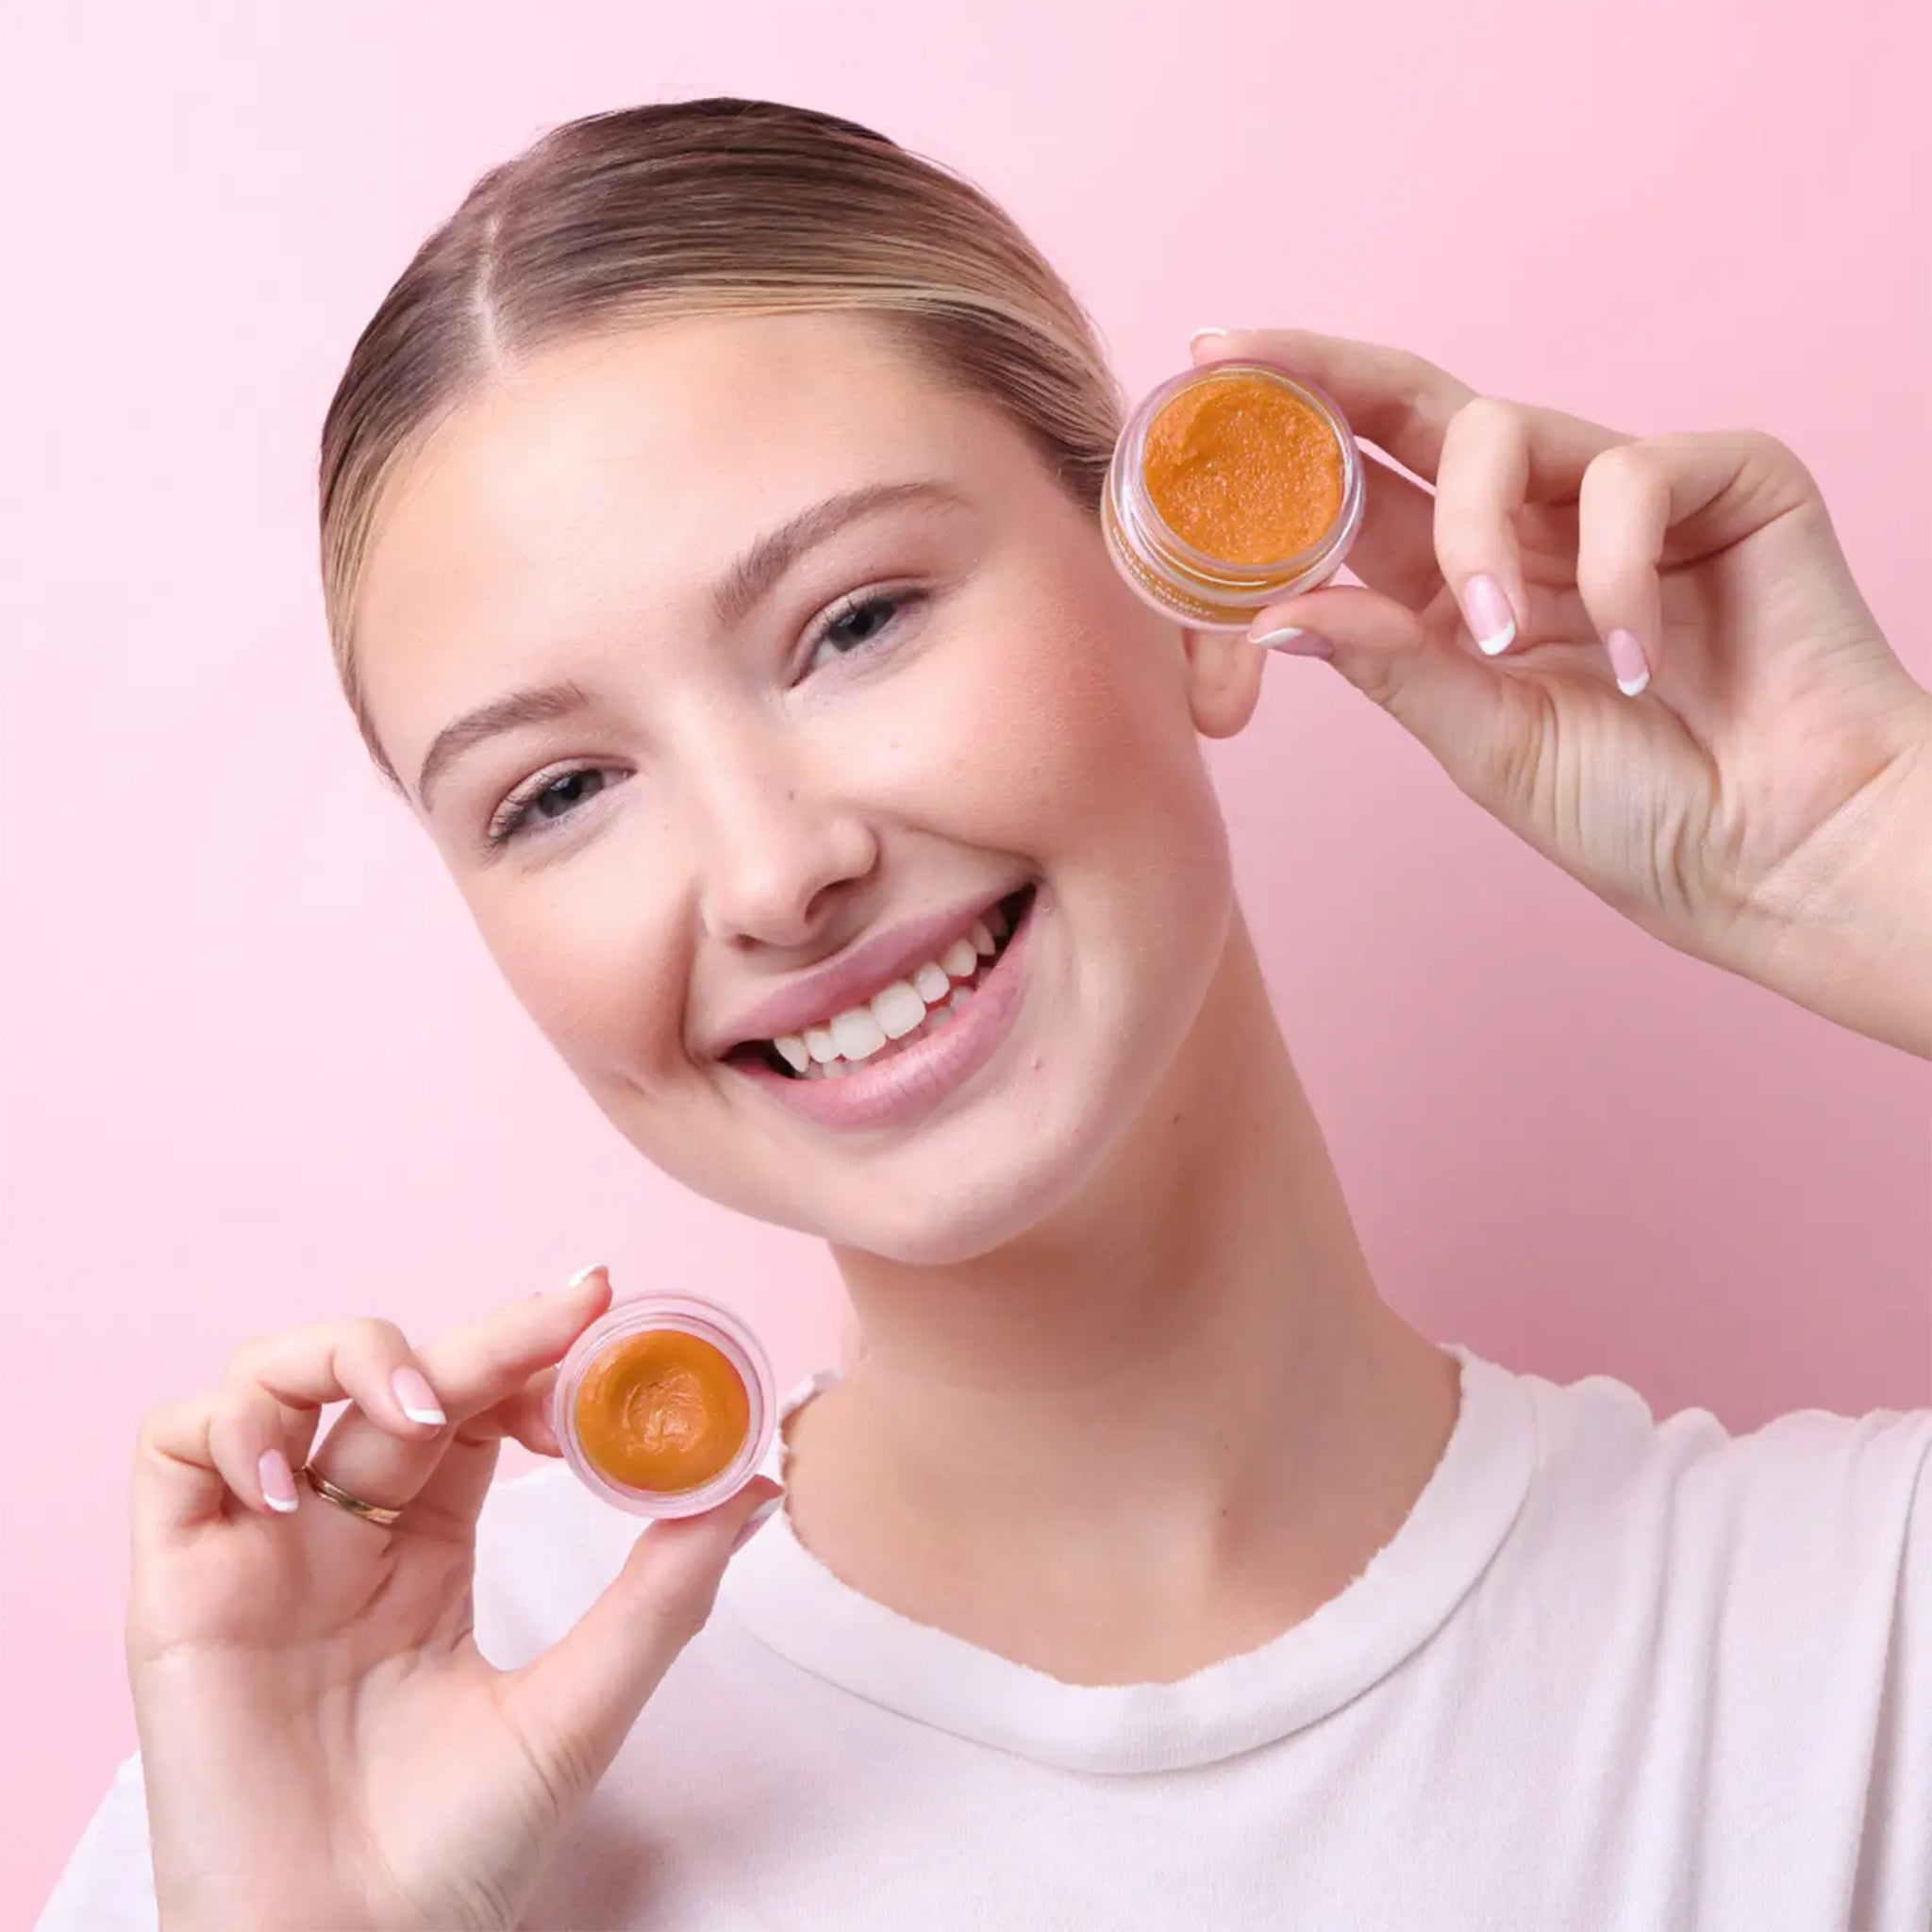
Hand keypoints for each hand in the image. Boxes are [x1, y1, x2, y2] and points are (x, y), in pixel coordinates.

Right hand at [127, 1270, 780, 1931]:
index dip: (532, 1356)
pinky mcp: (178, 1589)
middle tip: (568, 1322)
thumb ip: (663, 1592)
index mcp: (424, 1556)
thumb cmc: (458, 1858)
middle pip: (394, 1378)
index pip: (474, 1410)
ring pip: (271, 1379)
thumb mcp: (582, 1706)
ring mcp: (257, 1554)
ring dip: (348, 1353)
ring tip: (426, 1406)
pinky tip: (291, 1474)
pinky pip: (170, 1451)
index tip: (608, 1323)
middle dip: (483, 1338)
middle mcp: (338, 1537)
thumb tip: (753, 1483)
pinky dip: (227, 1423)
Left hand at [1199, 330, 1931, 1055]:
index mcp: (1459, 588)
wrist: (1777, 856)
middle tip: (1235, 359)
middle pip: (1410, 407)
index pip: (1356, 486)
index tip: (1198, 387)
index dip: (1282, 440)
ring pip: (1501, 429)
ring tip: (1507, 644)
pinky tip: (1636, 659)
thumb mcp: (1483, 741)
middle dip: (1317, 374)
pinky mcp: (1725, 478)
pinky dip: (1615, 569)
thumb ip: (1389, 662)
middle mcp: (1527, 526)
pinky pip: (1630, 473)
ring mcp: (1621, 495)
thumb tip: (1272, 608)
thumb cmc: (1638, 815)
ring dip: (1474, 534)